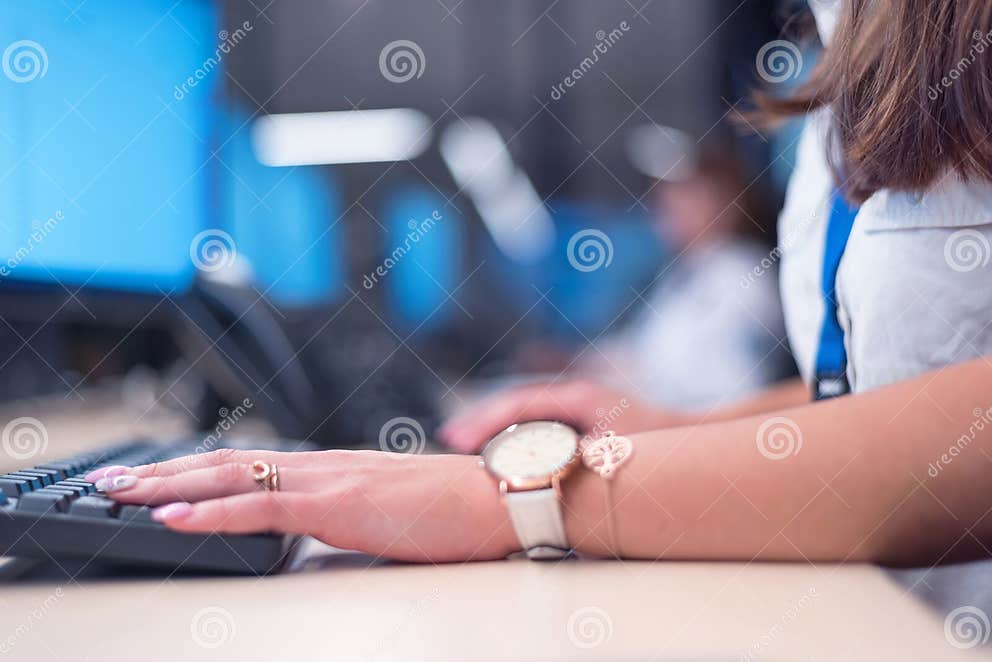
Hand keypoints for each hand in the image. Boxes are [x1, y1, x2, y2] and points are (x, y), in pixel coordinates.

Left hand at [86, 449, 519, 562]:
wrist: (498, 498)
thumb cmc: (453, 507)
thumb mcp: (387, 509)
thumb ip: (346, 512)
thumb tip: (318, 529)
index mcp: (330, 468)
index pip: (248, 465)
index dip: (196, 471)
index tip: (154, 480)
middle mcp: (321, 464)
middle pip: (226, 464)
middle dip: (164, 473)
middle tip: (111, 481)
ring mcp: (328, 480)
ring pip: (232, 478)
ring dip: (171, 485)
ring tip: (122, 493)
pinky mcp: (340, 504)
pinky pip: (263, 508)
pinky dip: (212, 512)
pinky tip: (174, 516)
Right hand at [439, 379, 689, 452]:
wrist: (690, 436)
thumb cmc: (656, 443)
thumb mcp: (611, 452)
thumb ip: (572, 456)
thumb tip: (530, 468)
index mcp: (579, 396)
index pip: (520, 403)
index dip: (486, 420)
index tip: (458, 438)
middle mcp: (573, 398)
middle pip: (515, 406)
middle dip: (482, 421)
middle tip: (450, 440)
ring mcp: (575, 409)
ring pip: (523, 416)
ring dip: (494, 430)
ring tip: (461, 445)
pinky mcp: (577, 423)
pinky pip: (535, 427)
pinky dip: (513, 438)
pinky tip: (496, 456)